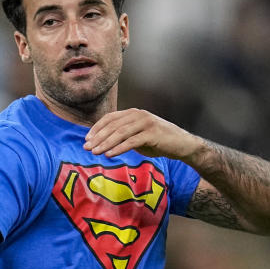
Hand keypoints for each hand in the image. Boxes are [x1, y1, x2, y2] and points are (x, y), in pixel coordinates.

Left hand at [84, 108, 201, 159]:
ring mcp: (146, 123)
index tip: (87, 140)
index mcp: (133, 113)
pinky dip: (119, 148)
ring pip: (120, 133)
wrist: (182, 145)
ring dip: (105, 143)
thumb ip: (122, 135)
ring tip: (95, 152)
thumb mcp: (137, 135)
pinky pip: (131, 141)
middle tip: (87, 148)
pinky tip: (109, 155)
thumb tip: (101, 143)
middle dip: (98, 137)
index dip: (96, 128)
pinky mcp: (152, 133)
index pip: (109, 118)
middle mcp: (138, 115)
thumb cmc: (158, 141)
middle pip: (112, 126)